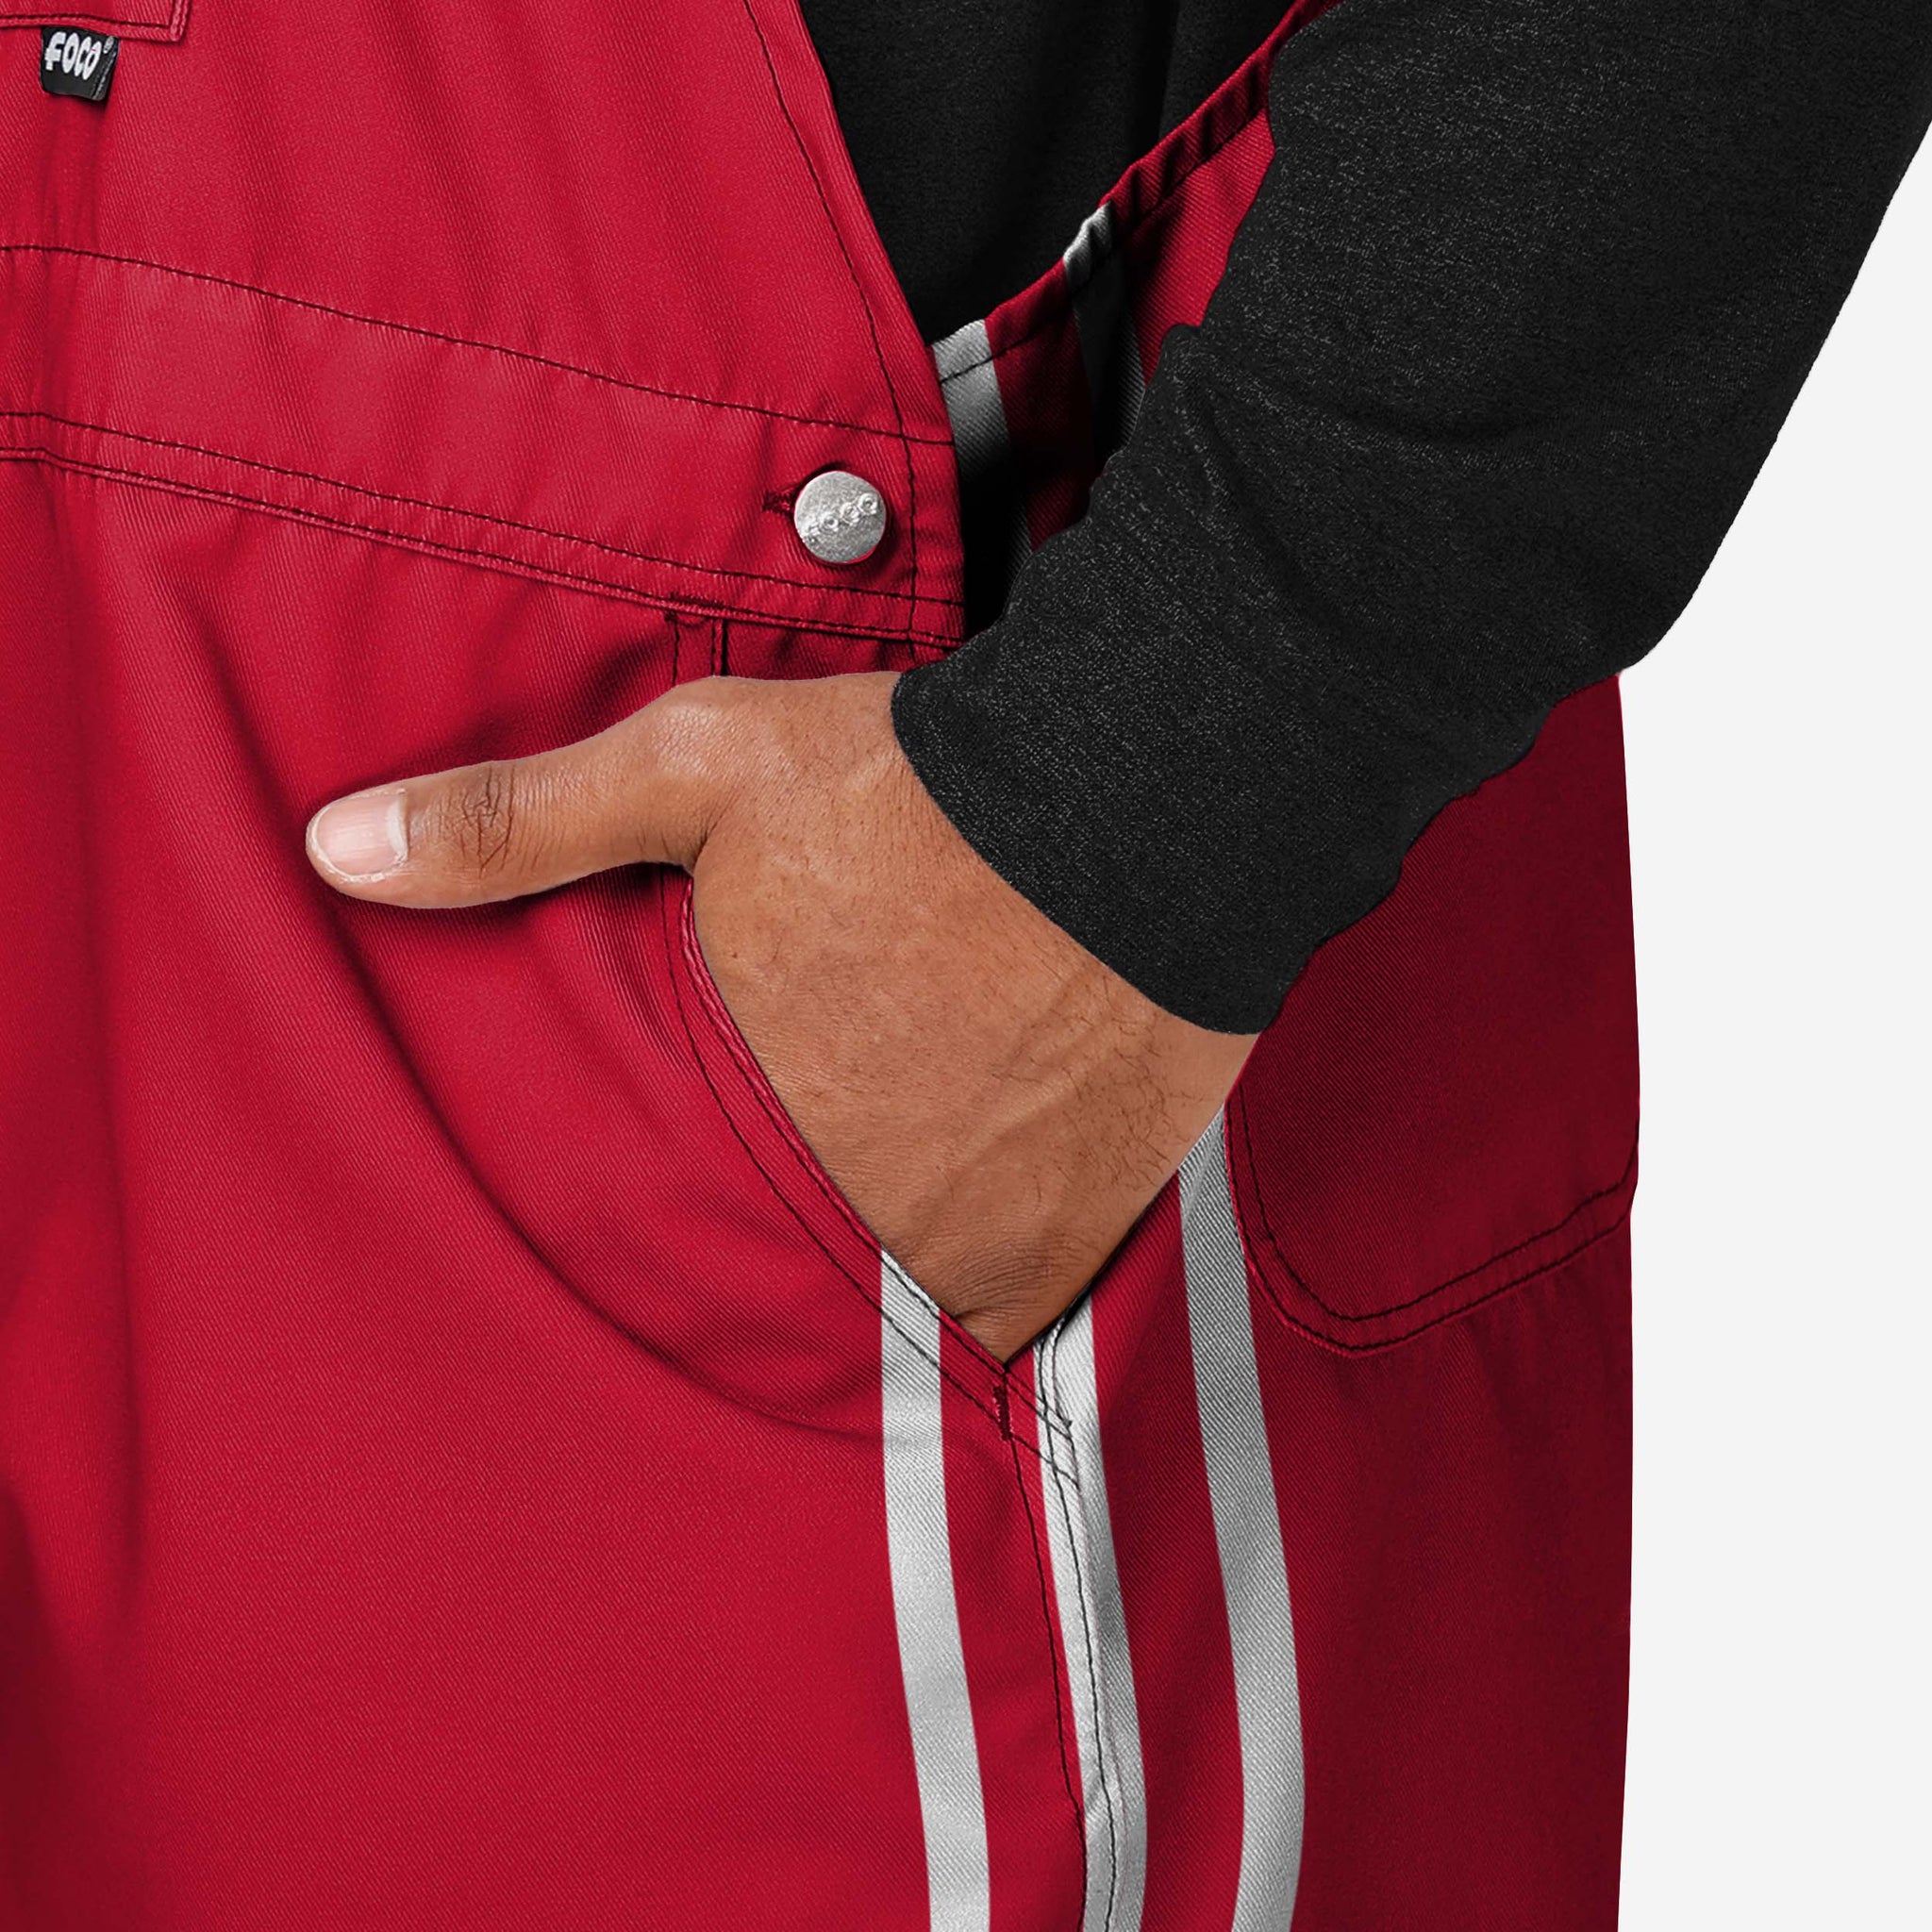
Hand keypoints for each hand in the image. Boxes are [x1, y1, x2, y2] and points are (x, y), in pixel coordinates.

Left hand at [304, 672, 1254, 1358]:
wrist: (1146, 794)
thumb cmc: (917, 786)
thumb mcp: (698, 770)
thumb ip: (520, 823)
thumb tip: (334, 851)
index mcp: (749, 1110)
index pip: (653, 1240)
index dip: (656, 1230)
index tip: (669, 1214)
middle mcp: (861, 1200)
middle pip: (784, 1283)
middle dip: (775, 1255)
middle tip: (789, 1213)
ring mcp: (981, 1228)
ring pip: (900, 1307)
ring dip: (883, 1275)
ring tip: (887, 1217)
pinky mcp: (1085, 1221)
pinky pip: (1015, 1302)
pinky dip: (988, 1275)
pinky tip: (981, 1202)